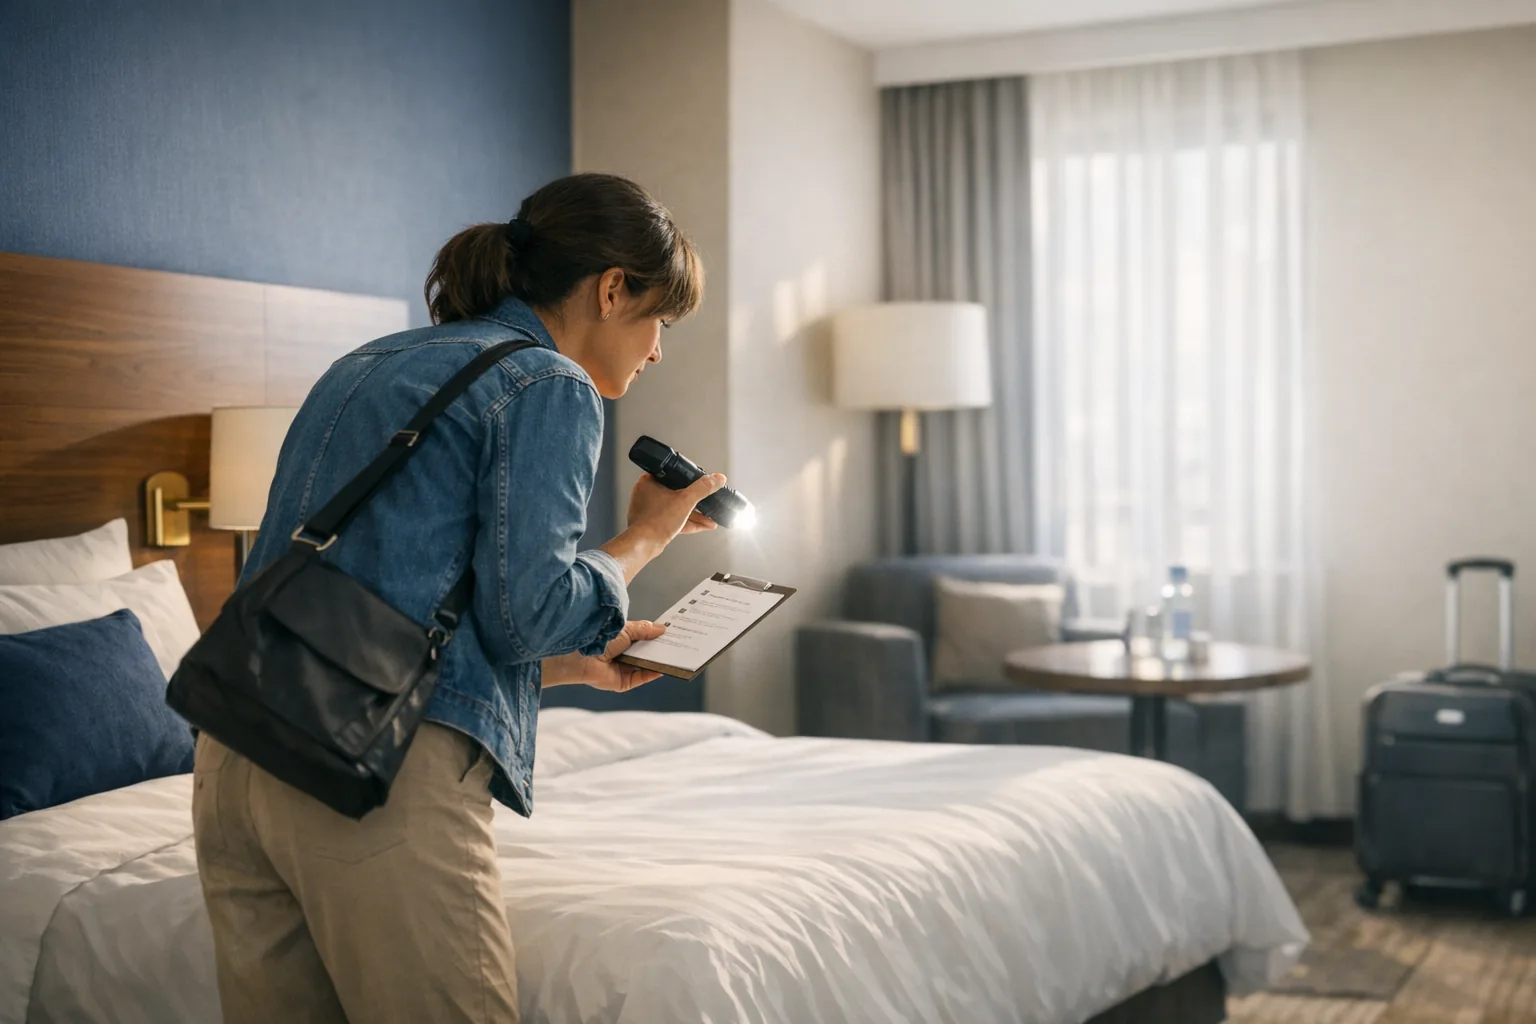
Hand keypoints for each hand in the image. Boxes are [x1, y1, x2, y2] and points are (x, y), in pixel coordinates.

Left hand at [542, 620, 666, 692]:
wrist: (579, 655)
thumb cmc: (598, 637)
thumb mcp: (626, 630)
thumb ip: (644, 630)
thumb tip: (662, 628)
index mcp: (623, 640)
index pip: (644, 639)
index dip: (657, 636)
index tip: (673, 632)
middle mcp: (623, 655)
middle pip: (647, 653)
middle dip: (661, 649)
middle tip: (680, 644)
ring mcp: (623, 669)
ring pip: (646, 666)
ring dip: (659, 661)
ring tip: (676, 655)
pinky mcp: (622, 682)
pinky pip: (640, 678)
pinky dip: (652, 674)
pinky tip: (663, 668)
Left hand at [626, 472, 725, 542]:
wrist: (644, 545)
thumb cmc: (654, 522)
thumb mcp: (685, 501)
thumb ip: (702, 489)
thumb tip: (716, 479)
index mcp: (649, 482)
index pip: (673, 475)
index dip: (689, 479)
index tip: (700, 482)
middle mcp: (647, 494)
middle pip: (677, 493)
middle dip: (696, 502)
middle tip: (708, 502)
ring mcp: (650, 510)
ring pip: (677, 508)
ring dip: (695, 514)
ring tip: (710, 519)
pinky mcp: (654, 523)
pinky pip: (674, 519)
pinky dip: (688, 522)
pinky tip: (702, 526)